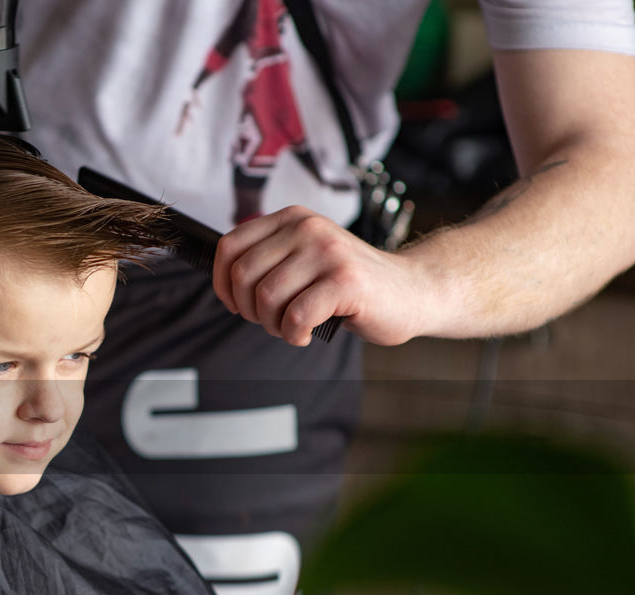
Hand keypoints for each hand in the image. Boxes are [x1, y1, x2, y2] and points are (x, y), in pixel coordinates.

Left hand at [212, 206, 429, 346]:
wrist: (412, 290)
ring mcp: (328, 252)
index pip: (229, 246)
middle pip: (242, 275)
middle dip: (249, 309)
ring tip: (292, 327)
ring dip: (272, 324)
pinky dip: (293, 334)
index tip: (236, 304)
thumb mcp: (303, 258)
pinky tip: (306, 333)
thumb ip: (269, 259)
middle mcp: (307, 228)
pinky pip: (295, 316)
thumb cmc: (350, 283)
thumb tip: (223, 280)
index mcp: (292, 219)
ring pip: (266, 297)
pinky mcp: (345, 281)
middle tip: (271, 321)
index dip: (221, 282)